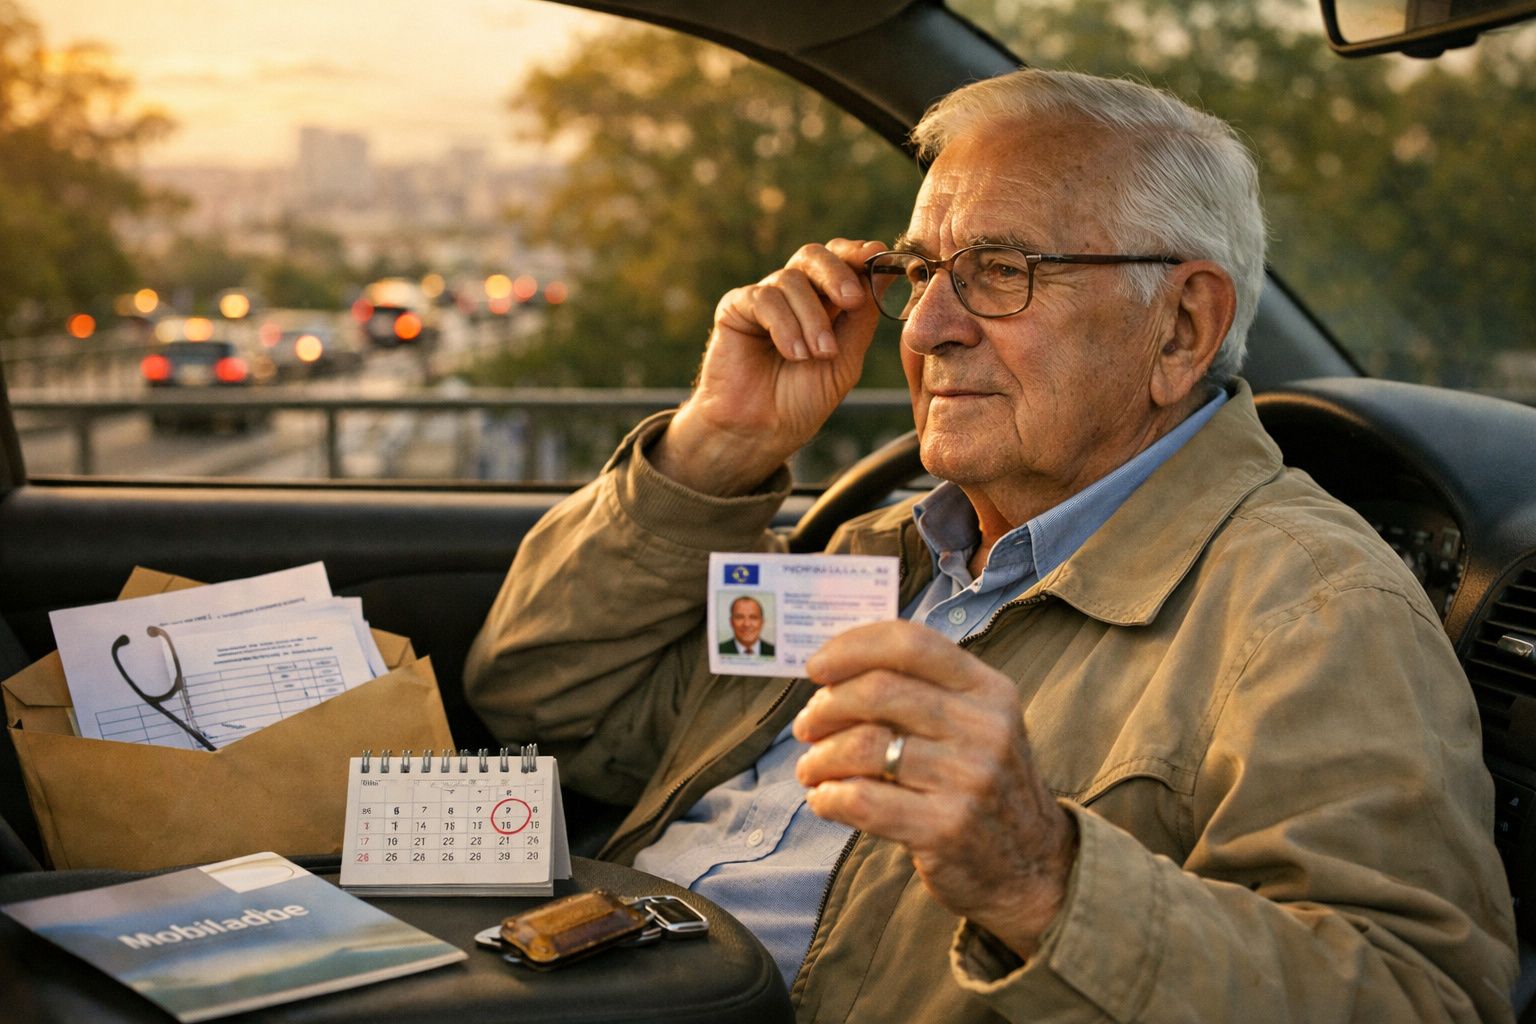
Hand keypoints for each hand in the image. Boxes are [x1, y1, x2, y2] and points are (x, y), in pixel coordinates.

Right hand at [652, 238, 886, 494]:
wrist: (762, 431)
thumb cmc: (802, 401)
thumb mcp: (846, 359)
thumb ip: (861, 318)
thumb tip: (881, 274)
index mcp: (824, 303)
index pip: (840, 261)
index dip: (856, 254)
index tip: (875, 256)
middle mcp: (794, 295)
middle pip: (814, 255)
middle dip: (837, 273)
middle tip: (852, 301)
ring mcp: (764, 299)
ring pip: (792, 279)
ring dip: (812, 319)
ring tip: (817, 355)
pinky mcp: (736, 308)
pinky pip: (764, 298)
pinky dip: (785, 325)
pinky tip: (793, 354)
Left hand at [794, 620, 1077, 959]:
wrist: (1033, 867)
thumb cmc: (983, 785)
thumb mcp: (977, 725)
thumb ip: (922, 692)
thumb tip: (834, 673)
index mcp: (989, 689)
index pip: (911, 643)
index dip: (852, 647)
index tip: (815, 667)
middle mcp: (985, 728)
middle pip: (879, 691)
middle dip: (825, 707)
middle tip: (806, 726)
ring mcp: (969, 780)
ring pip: (864, 747)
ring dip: (820, 757)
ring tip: (810, 769)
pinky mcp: (946, 829)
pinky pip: (862, 800)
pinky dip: (828, 797)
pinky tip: (824, 800)